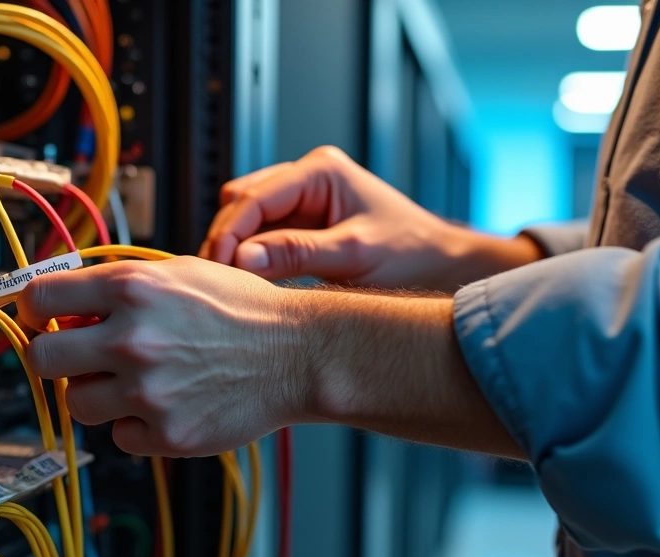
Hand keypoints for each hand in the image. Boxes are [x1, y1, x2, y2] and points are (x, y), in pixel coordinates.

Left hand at [17, 256, 305, 456]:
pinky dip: (136, 425)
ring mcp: (147, 391)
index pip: (39, 298)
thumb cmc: (242, 310)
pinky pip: (119, 436)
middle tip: (80, 356)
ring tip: (137, 380)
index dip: (35, 309)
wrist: (297, 353)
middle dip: (56, 356)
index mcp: (133, 288)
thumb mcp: (178, 272)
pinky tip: (166, 403)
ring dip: (98, 393)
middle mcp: (132, 339)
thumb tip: (64, 304)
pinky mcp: (166, 434)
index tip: (43, 318)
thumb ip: (119, 286)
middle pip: (41, 358)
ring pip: (77, 402)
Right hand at [200, 146, 541, 290]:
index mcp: (320, 170)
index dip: (229, 233)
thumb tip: (243, 258)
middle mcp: (307, 178)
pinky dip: (252, 257)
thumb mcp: (353, 256)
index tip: (217, 268)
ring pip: (247, 219)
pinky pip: (262, 236)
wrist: (441, 267)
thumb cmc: (412, 254)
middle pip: (241, 203)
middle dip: (226, 239)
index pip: (254, 197)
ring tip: (230, 284)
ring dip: (236, 248)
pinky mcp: (303, 225)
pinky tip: (249, 282)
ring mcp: (303, 201)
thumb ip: (296, 254)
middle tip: (219, 281)